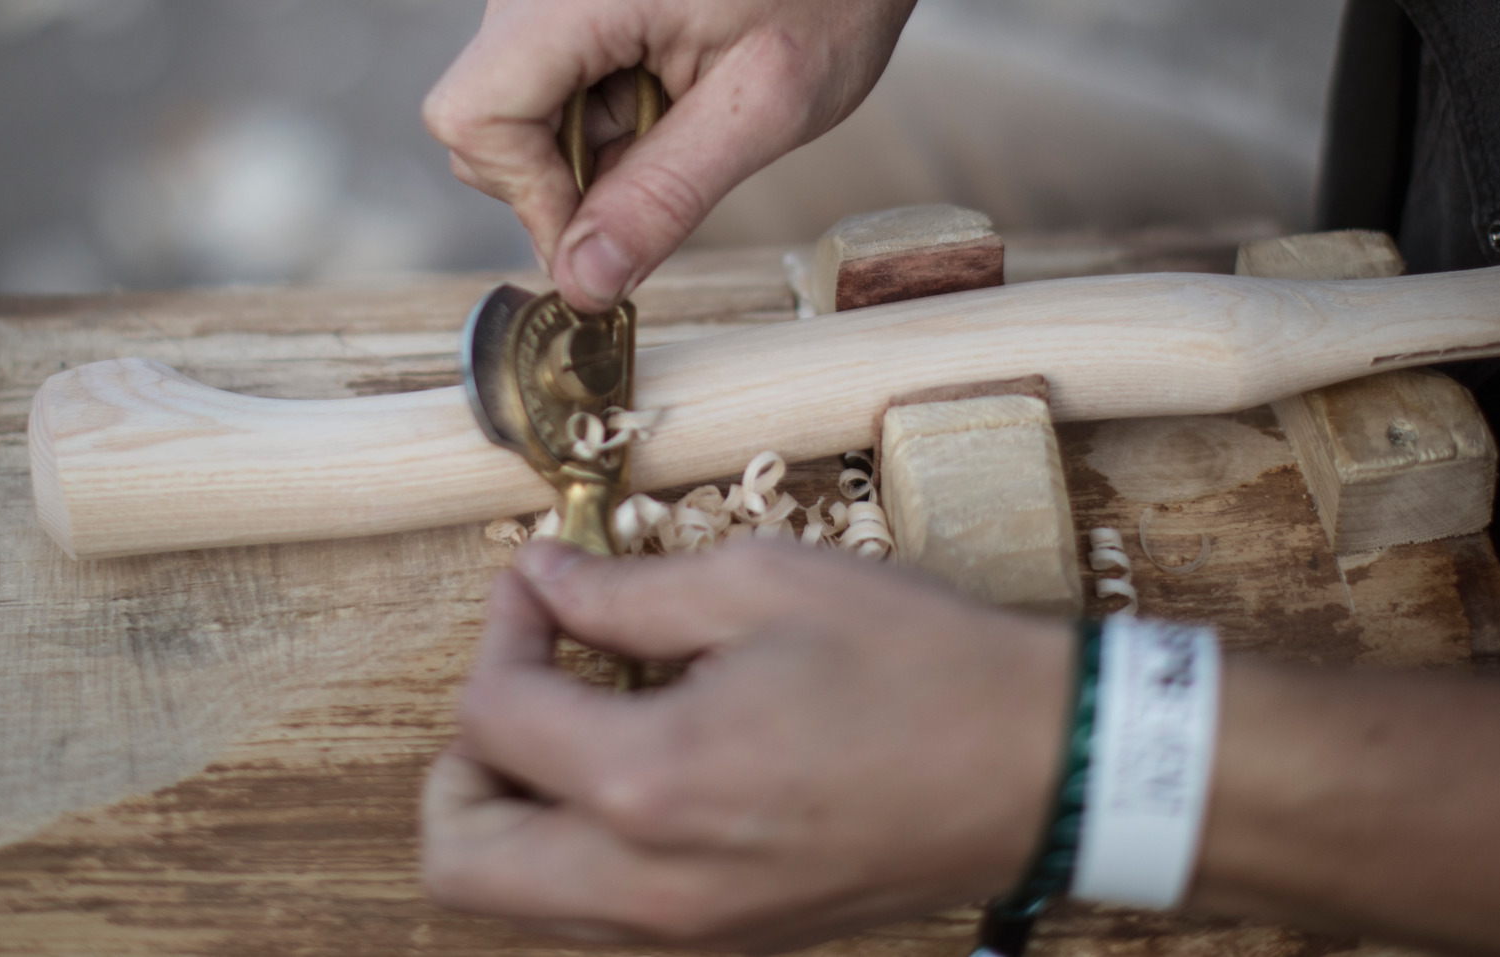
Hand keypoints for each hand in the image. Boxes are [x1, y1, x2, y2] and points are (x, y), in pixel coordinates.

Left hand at [421, 539, 1076, 951]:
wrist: (1040, 770)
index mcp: (650, 783)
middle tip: (527, 677)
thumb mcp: (762, 584)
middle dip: (463, 756)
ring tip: (581, 715)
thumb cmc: (917, 667)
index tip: (544, 584)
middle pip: (459, 855)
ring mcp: (689, 932)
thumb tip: (542, 580)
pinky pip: (594, 913)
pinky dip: (577, 843)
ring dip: (513, 808)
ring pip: (519, 899)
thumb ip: (625, 590)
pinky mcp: (729, 941)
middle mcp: (650, 885)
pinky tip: (641, 760)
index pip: (489, 718)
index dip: (502, 630)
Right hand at [422, 0, 934, 310]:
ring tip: (688, 107)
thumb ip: (663, 199)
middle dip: (566, 173)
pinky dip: (595, 107)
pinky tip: (670, 82)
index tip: (616, 229)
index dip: (531, 199)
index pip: (473, 121)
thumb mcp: (768, 111)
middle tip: (679, 155)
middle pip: (483, 121)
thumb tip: (580, 286)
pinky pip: (536, 73)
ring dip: (590, 141)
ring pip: (510, 104)